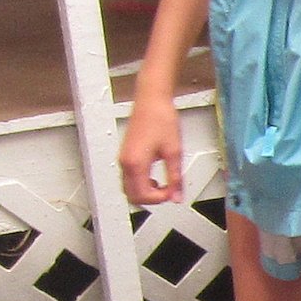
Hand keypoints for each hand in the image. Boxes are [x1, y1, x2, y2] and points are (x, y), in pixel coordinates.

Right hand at [118, 89, 184, 204]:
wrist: (152, 101)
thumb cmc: (161, 120)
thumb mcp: (174, 152)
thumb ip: (175, 178)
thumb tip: (177, 197)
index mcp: (136, 164)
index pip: (142, 195)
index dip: (159, 199)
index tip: (172, 193)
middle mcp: (125, 163)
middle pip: (132, 196)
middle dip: (151, 198)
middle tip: (168, 192)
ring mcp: (123, 158)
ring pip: (128, 188)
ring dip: (144, 192)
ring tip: (162, 185)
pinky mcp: (125, 154)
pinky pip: (128, 178)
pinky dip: (140, 183)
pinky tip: (153, 177)